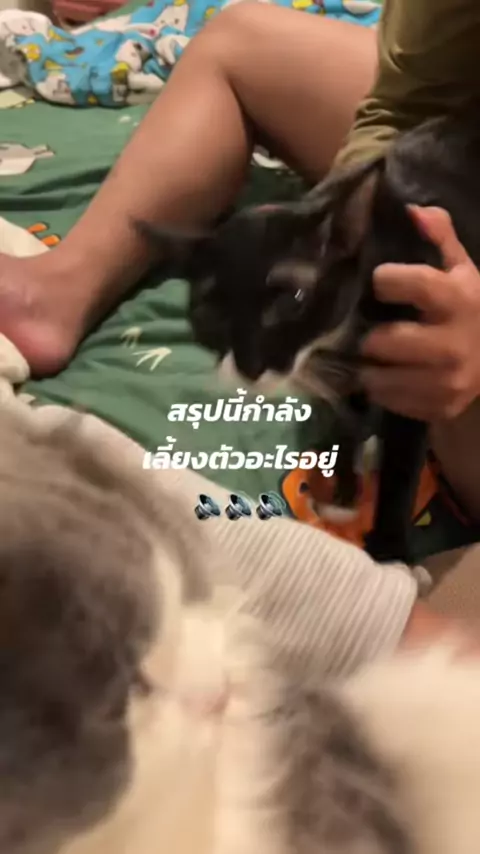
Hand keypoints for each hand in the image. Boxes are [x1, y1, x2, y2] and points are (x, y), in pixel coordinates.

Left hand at [360, 206, 479, 420]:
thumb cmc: (474, 309)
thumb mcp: (464, 271)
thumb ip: (440, 237)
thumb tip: (412, 209)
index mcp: (457, 300)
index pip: (405, 283)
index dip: (385, 280)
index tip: (382, 283)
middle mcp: (453, 344)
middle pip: (383, 341)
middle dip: (373, 336)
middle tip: (374, 333)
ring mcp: (446, 381)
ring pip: (379, 377)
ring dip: (372, 367)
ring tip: (379, 358)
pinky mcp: (439, 407)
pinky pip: (389, 400)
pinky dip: (384, 390)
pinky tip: (392, 377)